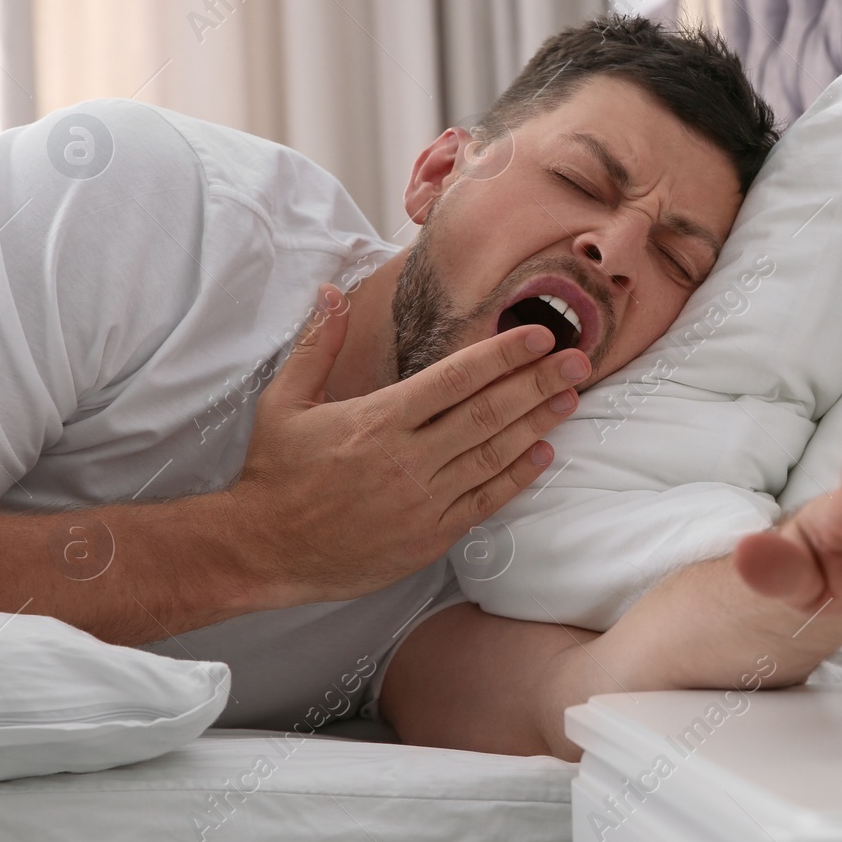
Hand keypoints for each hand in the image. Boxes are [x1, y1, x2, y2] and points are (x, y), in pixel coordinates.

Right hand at [233, 283, 587, 607]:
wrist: (262, 550)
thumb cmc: (274, 474)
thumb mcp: (283, 401)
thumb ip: (318, 344)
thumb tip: (332, 292)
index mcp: (377, 419)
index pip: (454, 378)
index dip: (502, 355)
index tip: (539, 336)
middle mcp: (407, 458)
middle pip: (487, 412)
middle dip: (538, 382)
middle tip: (579, 361)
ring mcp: (422, 500)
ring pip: (494, 455)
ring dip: (537, 424)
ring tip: (571, 398)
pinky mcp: (428, 537)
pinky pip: (484, 501)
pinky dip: (517, 477)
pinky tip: (544, 453)